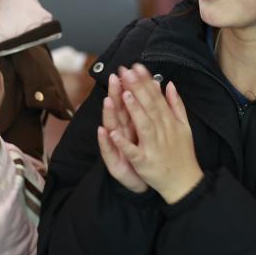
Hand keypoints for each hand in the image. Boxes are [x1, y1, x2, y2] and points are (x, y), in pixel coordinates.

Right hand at [97, 71, 146, 192]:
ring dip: (109, 114)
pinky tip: (103, 131)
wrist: (145, 184)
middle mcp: (120, 134)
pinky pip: (109, 151)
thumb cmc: (145, 156)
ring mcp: (116, 147)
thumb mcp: (145, 131)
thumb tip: (152, 86)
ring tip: (108, 99)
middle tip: (113, 78)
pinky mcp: (115, 163)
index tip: (125, 70)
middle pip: (117, 111)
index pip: (128, 103)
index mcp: (130, 125)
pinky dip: (107, 141)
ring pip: (111, 128)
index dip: (126, 87)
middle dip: (115, 94)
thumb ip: (145, 110)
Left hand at [108, 64, 202, 203]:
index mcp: (169, 122)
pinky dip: (123, 143)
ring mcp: (153, 147)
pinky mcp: (144, 162)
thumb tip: (170, 84)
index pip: (156, 97)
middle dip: (137, 88)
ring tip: (124, 94)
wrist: (185, 182)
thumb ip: (176, 105)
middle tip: (126, 71)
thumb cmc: (182, 154)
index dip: (145, 82)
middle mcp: (162, 131)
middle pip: (149, 107)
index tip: (136, 66)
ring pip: (143, 125)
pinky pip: (132, 152)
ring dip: (134, 110)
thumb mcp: (184, 126)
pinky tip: (112, 133)